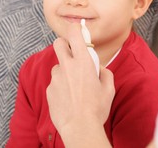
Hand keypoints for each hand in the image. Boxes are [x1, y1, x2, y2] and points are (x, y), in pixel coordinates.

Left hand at [46, 23, 114, 146]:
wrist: (80, 128)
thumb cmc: (96, 108)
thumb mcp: (109, 88)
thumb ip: (104, 72)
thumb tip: (98, 68)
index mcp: (83, 62)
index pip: (74, 34)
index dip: (75, 29)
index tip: (78, 30)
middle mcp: (66, 66)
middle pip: (58, 43)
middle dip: (65, 44)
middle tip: (73, 54)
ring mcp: (55, 78)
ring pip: (57, 66)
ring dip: (65, 70)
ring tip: (75, 87)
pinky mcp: (49, 90)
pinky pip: (55, 82)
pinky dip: (61, 86)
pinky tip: (69, 98)